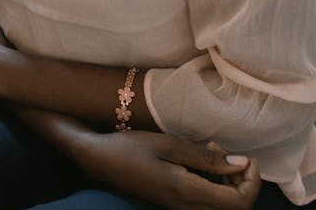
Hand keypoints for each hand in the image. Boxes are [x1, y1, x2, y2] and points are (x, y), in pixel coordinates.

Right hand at [75, 130, 259, 209]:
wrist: (97, 159)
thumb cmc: (129, 148)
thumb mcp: (169, 144)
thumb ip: (207, 158)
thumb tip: (241, 164)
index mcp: (187, 192)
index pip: (240, 202)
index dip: (252, 182)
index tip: (245, 158)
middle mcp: (186, 207)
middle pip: (234, 207)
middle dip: (240, 180)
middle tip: (222, 151)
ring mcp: (179, 208)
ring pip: (221, 206)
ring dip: (226, 182)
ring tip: (210, 151)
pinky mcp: (174, 204)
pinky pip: (205, 202)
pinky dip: (212, 184)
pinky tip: (197, 161)